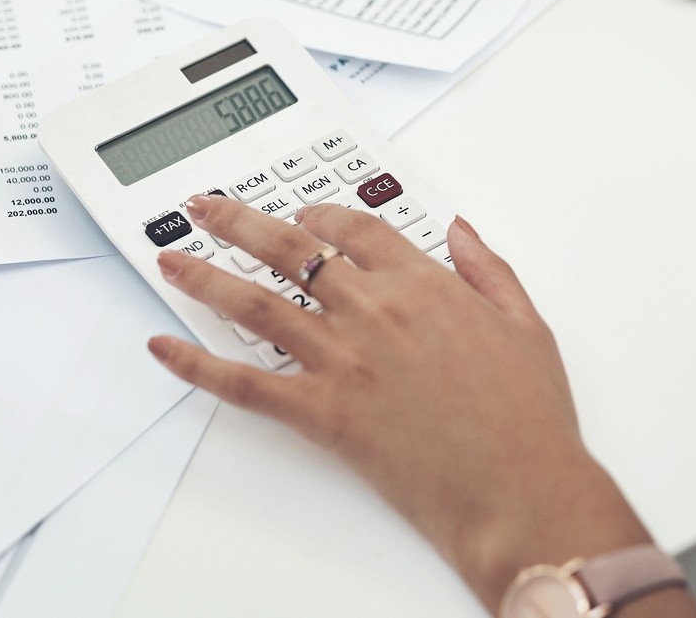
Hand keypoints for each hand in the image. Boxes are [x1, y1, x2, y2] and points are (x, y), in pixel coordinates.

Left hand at [148, 197, 658, 610]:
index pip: (354, 229)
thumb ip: (487, 268)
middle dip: (239, 221)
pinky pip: (246, 383)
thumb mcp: (524, 323)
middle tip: (205, 209)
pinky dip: (198, 366)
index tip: (300, 214)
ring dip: (205, 275)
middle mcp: (375, 310)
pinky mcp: (323, 412)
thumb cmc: (528, 417)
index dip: (319, 216)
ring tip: (171, 259)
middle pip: (290, 249)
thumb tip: (459, 230)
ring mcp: (344, 359)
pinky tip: (167, 351)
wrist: (519, 488)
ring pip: (256, 302)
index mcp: (424, 283)